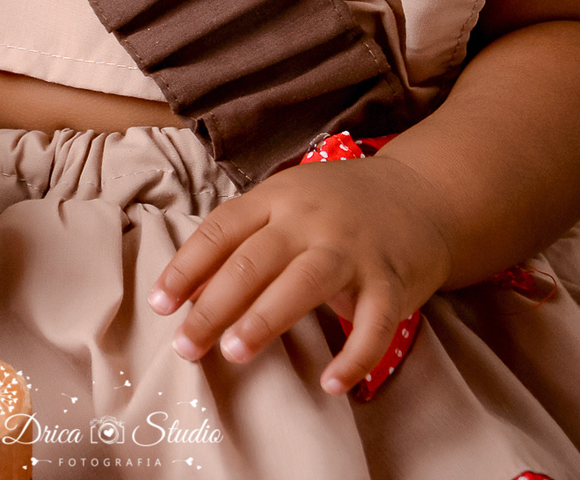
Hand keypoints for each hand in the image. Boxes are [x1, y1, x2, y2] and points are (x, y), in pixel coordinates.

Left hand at [148, 153, 451, 393]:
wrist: (420, 195)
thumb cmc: (337, 207)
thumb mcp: (287, 208)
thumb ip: (245, 242)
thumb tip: (190, 293)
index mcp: (278, 199)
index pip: (222, 230)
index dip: (187, 266)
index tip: (159, 304)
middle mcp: (311, 219)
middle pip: (254, 260)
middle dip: (214, 305)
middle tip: (186, 345)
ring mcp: (352, 248)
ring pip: (304, 282)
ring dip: (266, 318)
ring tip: (235, 352)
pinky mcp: (391, 280)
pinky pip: (373, 324)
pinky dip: (354, 356)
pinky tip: (331, 384)